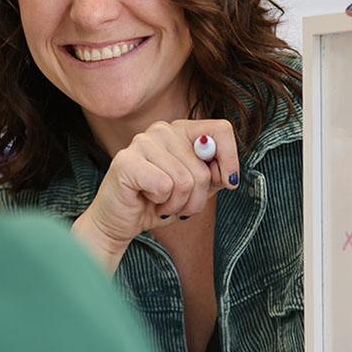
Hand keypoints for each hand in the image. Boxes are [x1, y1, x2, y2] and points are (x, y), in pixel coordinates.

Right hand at [73, 119, 239, 272]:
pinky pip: (164, 186)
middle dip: (196, 198)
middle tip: (178, 204)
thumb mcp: (196, 189)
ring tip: (161, 202)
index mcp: (181, 130)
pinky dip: (160, 202)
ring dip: (177, 203)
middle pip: (203, 168)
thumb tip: (228, 174)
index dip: (230, 158)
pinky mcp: (126, 161)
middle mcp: (162, 129)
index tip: (229, 182)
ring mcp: (142, 142)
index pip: (220, 129)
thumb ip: (214, 175)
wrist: (120, 222)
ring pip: (184, 180)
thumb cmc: (159, 202)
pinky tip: (147, 199)